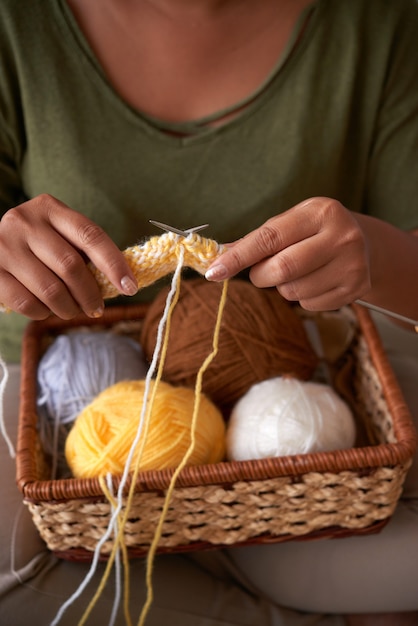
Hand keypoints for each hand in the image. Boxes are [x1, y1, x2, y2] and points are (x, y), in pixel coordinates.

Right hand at [0, 194, 137, 319]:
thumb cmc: (35, 245)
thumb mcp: (57, 235)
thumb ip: (83, 250)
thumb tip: (123, 281)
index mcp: (49, 208)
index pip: (90, 235)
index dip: (114, 263)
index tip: (130, 287)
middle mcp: (24, 222)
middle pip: (71, 266)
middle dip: (90, 294)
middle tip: (97, 308)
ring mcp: (4, 246)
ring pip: (51, 289)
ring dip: (69, 308)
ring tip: (73, 311)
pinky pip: (27, 303)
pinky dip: (43, 313)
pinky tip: (47, 310)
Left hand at [206, 197, 370, 310]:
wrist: (364, 244)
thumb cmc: (314, 232)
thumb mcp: (290, 223)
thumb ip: (256, 240)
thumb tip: (218, 256)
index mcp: (320, 212)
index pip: (269, 238)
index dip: (238, 257)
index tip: (213, 271)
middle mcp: (342, 236)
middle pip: (282, 269)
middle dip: (260, 275)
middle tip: (261, 271)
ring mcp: (353, 264)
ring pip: (293, 292)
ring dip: (282, 287)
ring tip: (298, 271)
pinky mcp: (357, 289)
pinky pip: (309, 305)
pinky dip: (302, 298)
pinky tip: (315, 281)